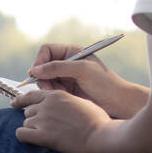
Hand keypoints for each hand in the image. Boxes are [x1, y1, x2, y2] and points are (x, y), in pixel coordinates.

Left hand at [12, 88, 112, 152]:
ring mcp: (44, 120)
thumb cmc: (98, 122)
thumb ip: (67, 102)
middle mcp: (47, 105)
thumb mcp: (82, 103)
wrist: (101, 137)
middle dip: (34, 118)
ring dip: (32, 129)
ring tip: (46, 136)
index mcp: (56, 95)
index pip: (31, 95)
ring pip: (26, 122)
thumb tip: (63, 105)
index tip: (14, 103)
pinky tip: (32, 140)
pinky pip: (21, 134)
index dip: (21, 100)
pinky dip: (24, 137)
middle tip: (44, 127)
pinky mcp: (43, 136)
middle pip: (28, 110)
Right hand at [22, 42, 146, 119]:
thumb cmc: (104, 82)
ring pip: (44, 79)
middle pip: (42, 65)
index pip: (46, 50)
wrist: (117, 102)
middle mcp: (67, 62)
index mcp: (72, 52)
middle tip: (48, 87)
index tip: (37, 73)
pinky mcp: (66, 89)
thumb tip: (34, 70)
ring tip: (59, 93)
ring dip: (47, 86)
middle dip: (43, 76)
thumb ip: (57, 67)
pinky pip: (50, 89)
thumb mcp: (81, 70)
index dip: (40, 60)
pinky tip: (63, 96)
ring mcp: (65, 76)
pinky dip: (52, 93)